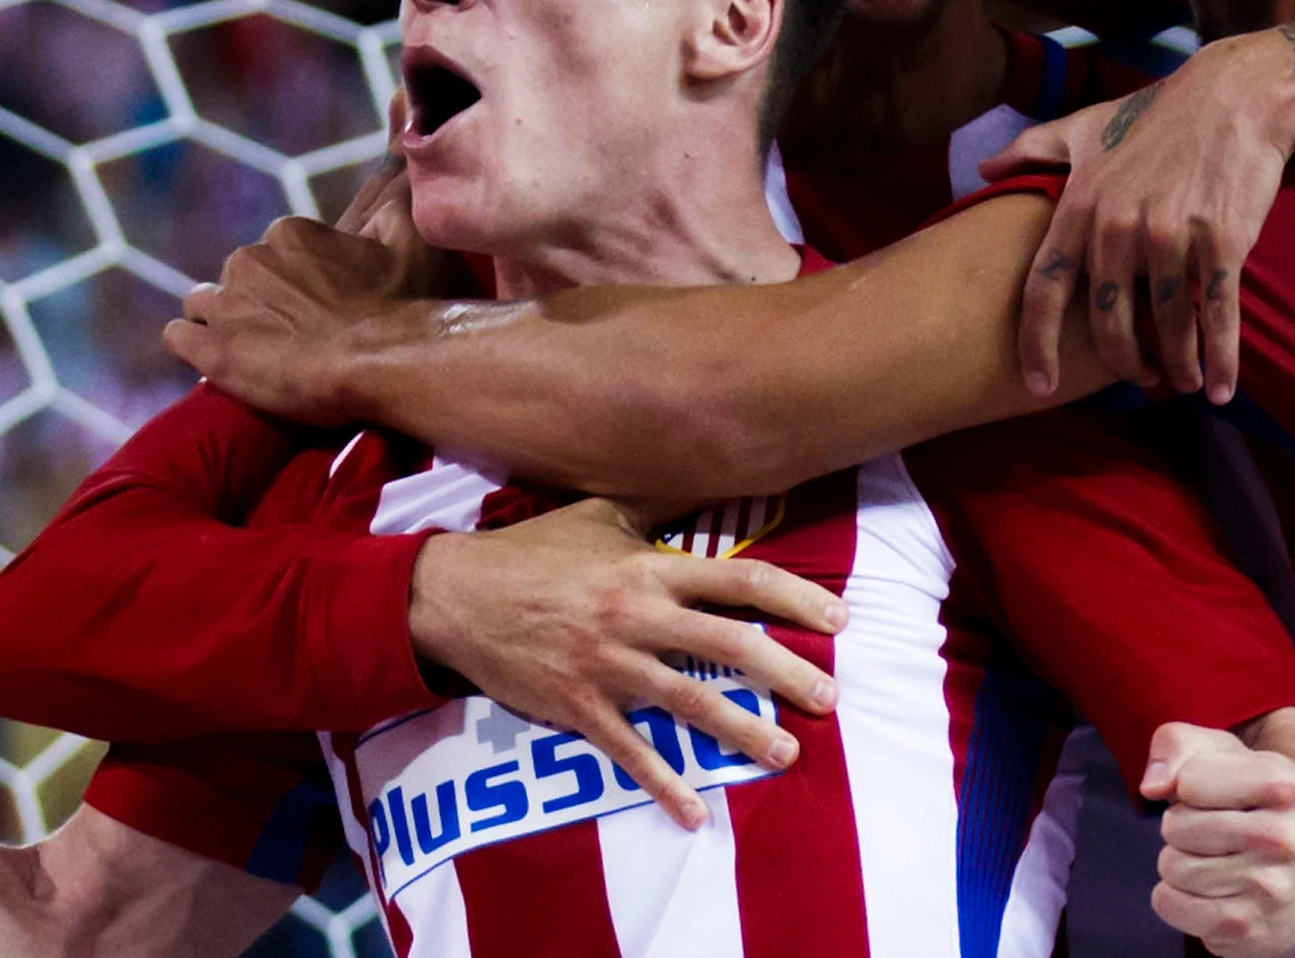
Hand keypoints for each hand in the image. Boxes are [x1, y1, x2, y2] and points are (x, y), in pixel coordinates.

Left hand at [164, 216, 426, 424]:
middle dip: (257, 302)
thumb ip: (394, 208)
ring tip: (256, 352)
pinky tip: (223, 363)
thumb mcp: (411, 242)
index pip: (275, 252)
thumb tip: (397, 176)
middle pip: (238, 278)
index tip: (316, 306)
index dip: (293, 281)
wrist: (382, 360)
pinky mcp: (209, 350)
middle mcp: (248, 259)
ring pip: (202, 305)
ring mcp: (224, 305)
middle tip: (292, 334)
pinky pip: (178, 337)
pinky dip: (196, 348)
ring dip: (223, 323)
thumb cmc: (403, 304)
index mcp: (290, 233)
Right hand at [407, 498, 847, 830]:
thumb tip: (706, 482)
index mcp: (648, 568)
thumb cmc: (533, 552)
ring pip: (688, 701)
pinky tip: (695, 813)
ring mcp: (607, 665)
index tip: (839, 618)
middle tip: (830, 697)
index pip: (738, 580)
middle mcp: (635, 615)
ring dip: (742, 731)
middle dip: (786, 672)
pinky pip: (628, 752)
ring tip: (787, 754)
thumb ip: (655, 513)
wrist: (456, 596)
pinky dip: (663, 784)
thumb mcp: (599, 516)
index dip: (795, 597)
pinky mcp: (576, 706)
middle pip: (727, 644)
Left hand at [980, 31, 1294, 401]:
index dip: (1037, 345)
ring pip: (1167, 326)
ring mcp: (1171, 236)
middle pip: (1108, 322)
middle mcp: (1119, 226)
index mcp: (1080, 205)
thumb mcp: (1086, 127)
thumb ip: (1032, 150)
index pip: (1044, 289)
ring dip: (1175, 366)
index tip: (1038, 385)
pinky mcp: (1222, 241)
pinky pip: (1218, 315)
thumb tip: (982, 168)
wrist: (1235, 95)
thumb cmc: (1157, 114)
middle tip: (1137, 379)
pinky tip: (1220, 388)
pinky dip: (1221, 360)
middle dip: (1123, 363)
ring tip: (1181, 382)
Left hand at [1143, 715, 1294, 957]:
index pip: (1188, 780)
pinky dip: (1174, 898)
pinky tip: (1207, 893)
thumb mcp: (1229, 758)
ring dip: (1180, 863)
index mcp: (1287, 784)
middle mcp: (1286, 838)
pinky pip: (1169, 904)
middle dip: (1183, 827)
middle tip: (1216, 834)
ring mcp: (1269, 889)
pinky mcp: (1246, 929)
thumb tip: (1153, 787)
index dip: (1189, 786)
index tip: (1217, 795)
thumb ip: (1179, 746)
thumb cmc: (1258, 810)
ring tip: (1217, 863)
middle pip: (1176, 825)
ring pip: (1171, 866)